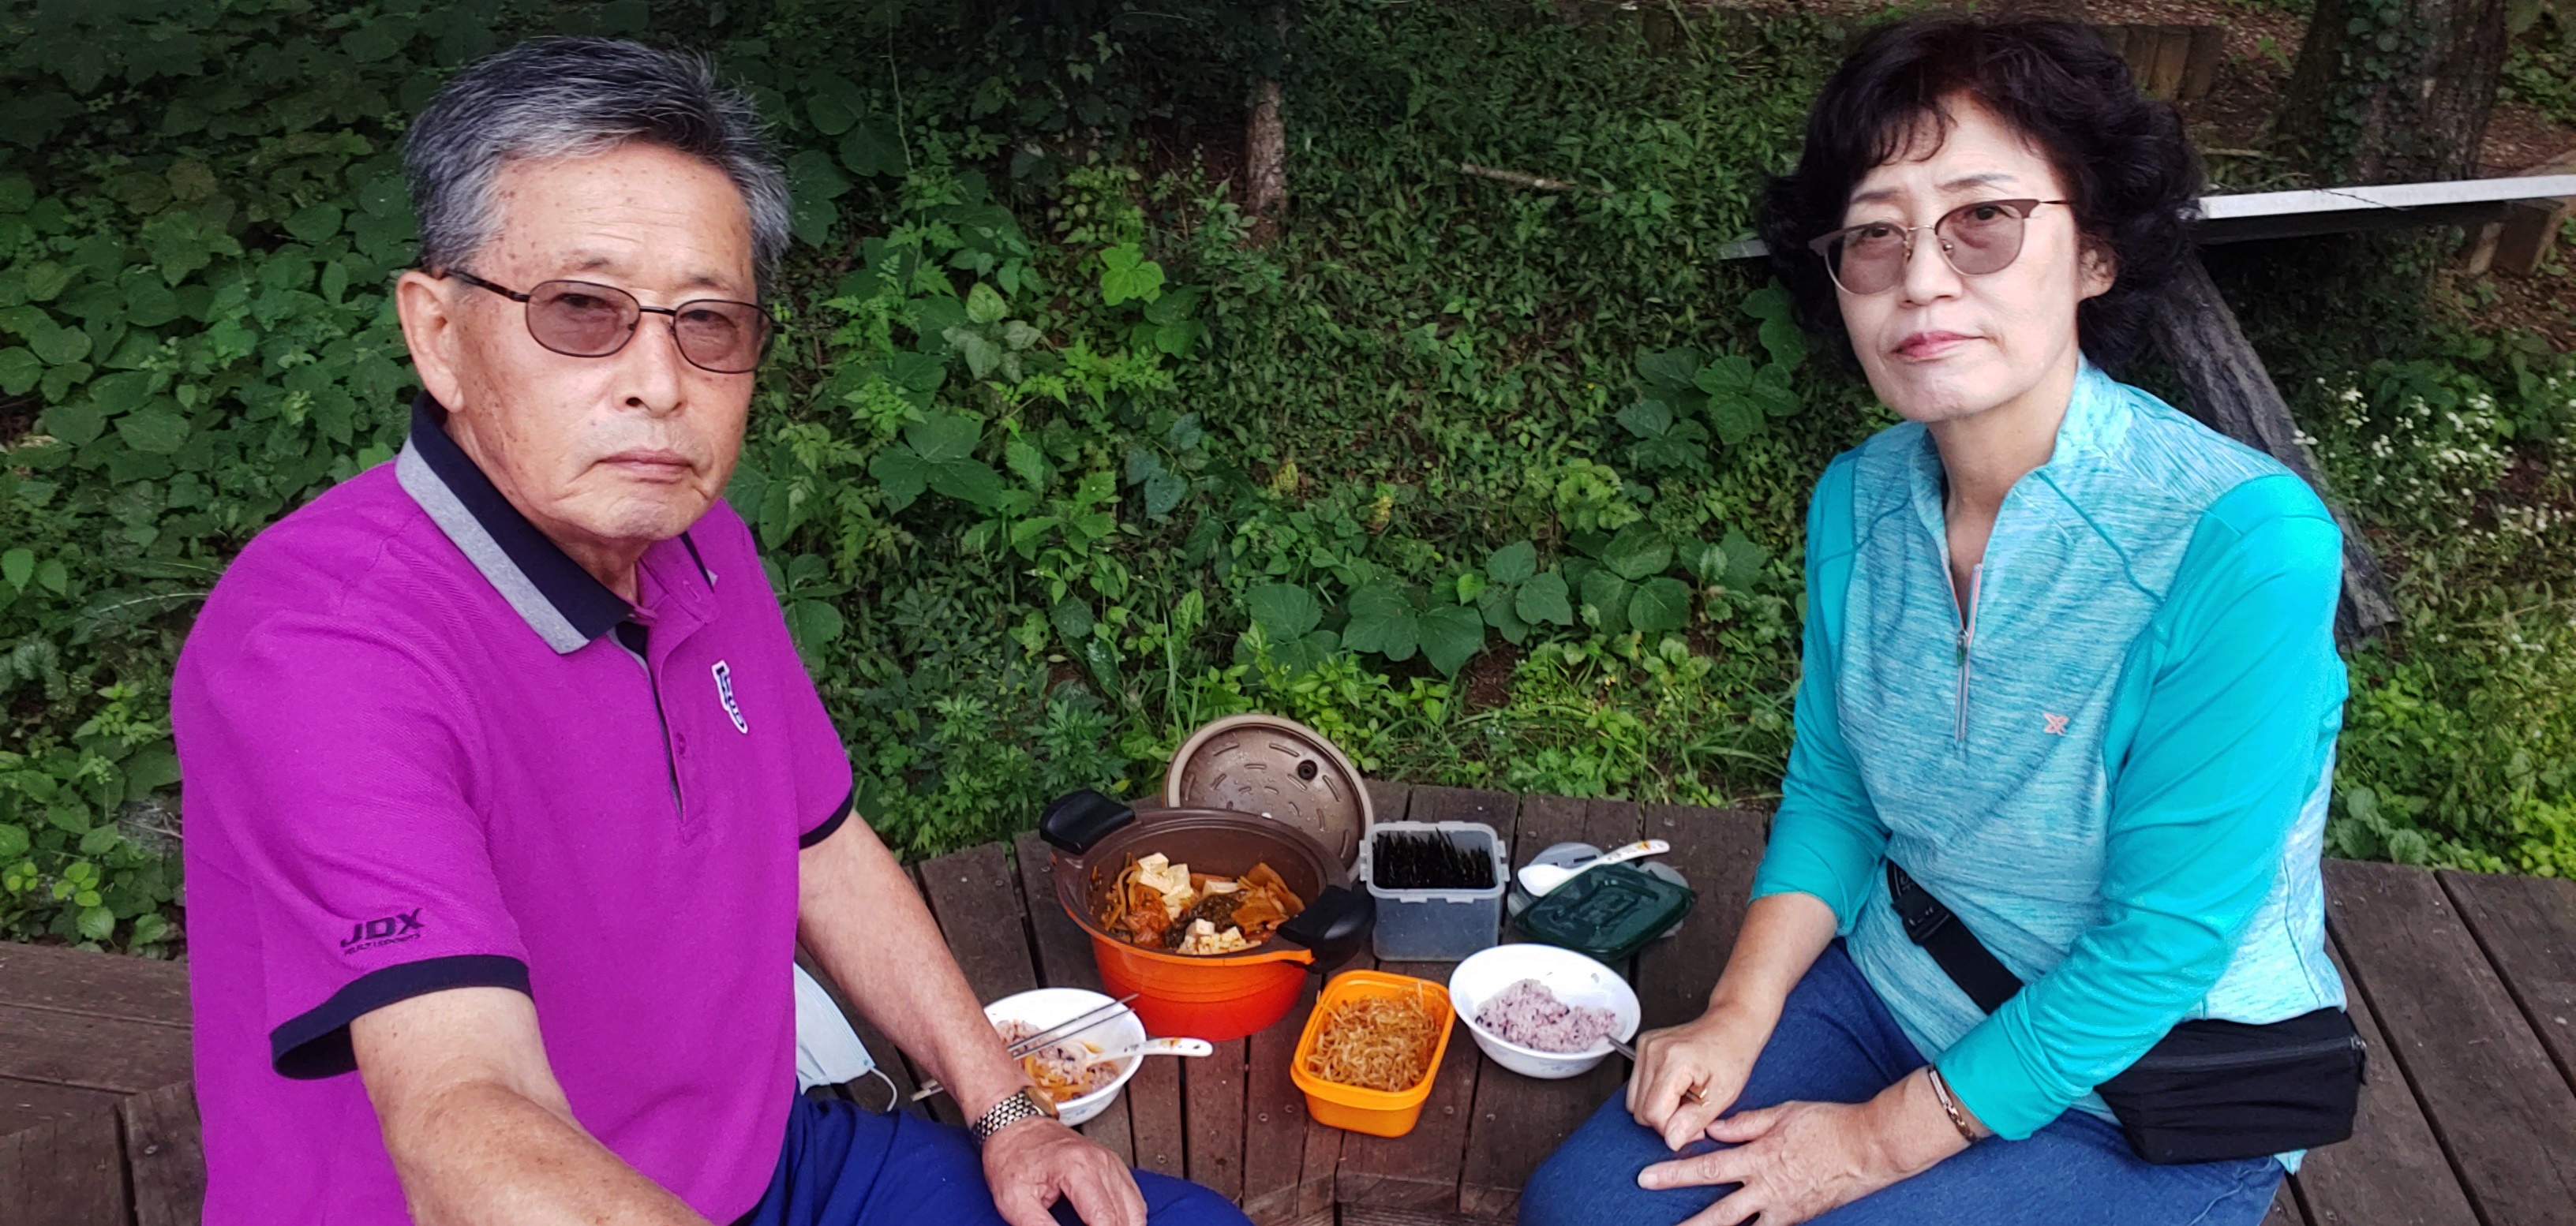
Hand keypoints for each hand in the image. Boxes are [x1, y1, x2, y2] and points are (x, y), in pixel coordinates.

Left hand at [981, 1116, 1146, 1225]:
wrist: (1015, 1127)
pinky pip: (1134, 1200)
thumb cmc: (1012, 1158)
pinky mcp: (1113, 1166)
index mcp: (1079, 1169)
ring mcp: (1111, 1163)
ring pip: (1135, 1211)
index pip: (1105, 1221)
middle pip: (1124, 1218)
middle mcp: (1102, 1163)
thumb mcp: (1014, 1201)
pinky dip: (1126, 1220)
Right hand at [1626, 1002, 1772, 1149]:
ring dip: (1660, 1108)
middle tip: (1694, 1111)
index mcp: (1673, 1061)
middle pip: (1640, 1110)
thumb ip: (1695, 1119)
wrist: (1732, 1024)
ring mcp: (1645, 1047)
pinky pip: (1637, 1087)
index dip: (1674, 1129)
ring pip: (1634, 1102)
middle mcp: (1653, 1051)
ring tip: (1686, 1098)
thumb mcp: (1724, 1093)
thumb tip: (1672, 1140)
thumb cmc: (1733, 1053)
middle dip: (1666, 1120)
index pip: (1654, 1114)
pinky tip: (1677, 1087)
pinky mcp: (1643, 1048)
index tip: (1696, 1125)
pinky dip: (1656, 1095)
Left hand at [1636, 1079, 1967, 1225]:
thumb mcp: (1782, 1112)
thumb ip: (1745, 1123)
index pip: (1707, 1168)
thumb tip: (1714, 1129)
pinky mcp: (1799, 1217)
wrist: (1870, 1146)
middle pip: (1719, 1211)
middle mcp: (1768, 1187)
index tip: (1647, 1178)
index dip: (1674, 1174)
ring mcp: (1784, 1207)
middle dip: (1687, 1221)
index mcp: (1759, 1156)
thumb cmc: (1829, 1124)